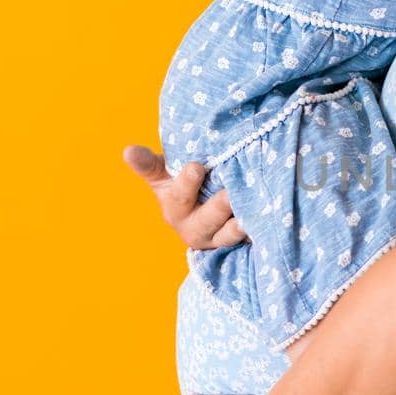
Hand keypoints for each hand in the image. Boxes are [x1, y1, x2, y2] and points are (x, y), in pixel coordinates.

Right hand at [123, 144, 247, 249]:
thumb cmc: (182, 187)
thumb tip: (127, 151)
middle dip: (217, 207)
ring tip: (248, 217)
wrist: (205, 210)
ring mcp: (216, 238)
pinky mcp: (237, 243)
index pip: (177, 196)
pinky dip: (257, 231)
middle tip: (229, 194)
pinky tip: (268, 220)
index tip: (196, 167)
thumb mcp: (163, 174)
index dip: (186, 183)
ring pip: (227, 234)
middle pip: (205, 220)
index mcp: (173, 207)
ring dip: (238, 226)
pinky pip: (247, 240)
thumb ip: (148, 163)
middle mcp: (193, 227)